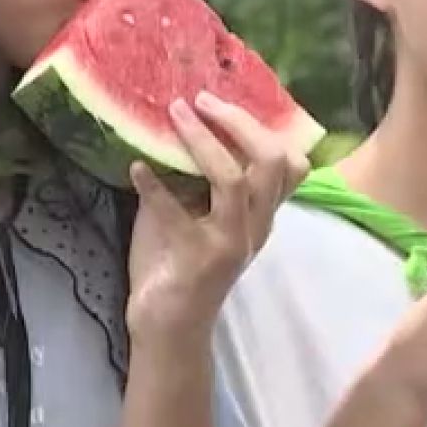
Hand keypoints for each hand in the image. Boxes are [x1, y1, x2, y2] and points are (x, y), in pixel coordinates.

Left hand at [126, 92, 308, 340]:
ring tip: (175, 115)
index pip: (290, 164)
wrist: (169, 326)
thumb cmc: (178, 265)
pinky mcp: (198, 258)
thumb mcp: (198, 215)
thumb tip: (180, 123)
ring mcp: (230, 242)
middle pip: (272, 161)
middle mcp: (255, 226)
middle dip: (238, 123)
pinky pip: (175, 213)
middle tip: (202, 100)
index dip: (264, 126)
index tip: (225, 102)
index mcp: (260, 214)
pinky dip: (153, 186)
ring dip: (201, 141)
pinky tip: (136, 168)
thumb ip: (200, 179)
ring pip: (234, 179)